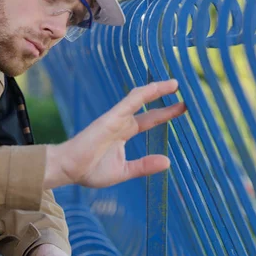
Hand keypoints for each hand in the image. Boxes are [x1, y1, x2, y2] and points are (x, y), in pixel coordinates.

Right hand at [44, 79, 184, 188]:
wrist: (68, 169)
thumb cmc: (90, 171)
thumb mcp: (124, 171)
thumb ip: (144, 166)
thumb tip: (168, 162)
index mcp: (124, 134)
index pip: (149, 120)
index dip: (166, 114)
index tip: (182, 108)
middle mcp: (121, 123)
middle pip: (148, 108)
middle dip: (167, 101)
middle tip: (186, 96)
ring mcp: (115, 119)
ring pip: (139, 98)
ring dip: (157, 90)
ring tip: (176, 84)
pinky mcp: (109, 118)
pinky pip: (129, 102)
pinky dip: (143, 93)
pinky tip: (157, 87)